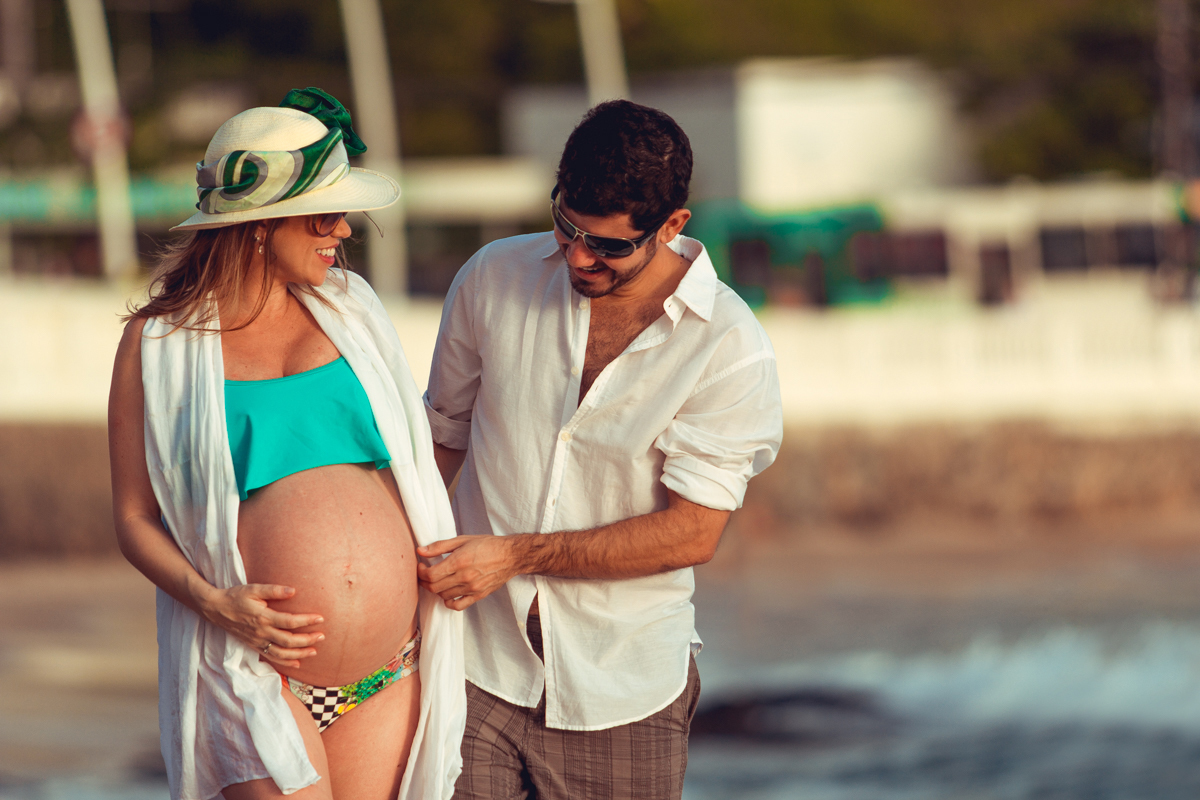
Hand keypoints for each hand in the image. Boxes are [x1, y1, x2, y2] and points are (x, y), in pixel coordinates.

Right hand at [201, 584, 324, 668]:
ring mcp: (257, 641)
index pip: (289, 621)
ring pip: (281, 653)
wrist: (216, 609)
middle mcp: (261, 632)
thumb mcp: (254, 589)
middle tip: (322, 636)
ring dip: (299, 654)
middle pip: (288, 641)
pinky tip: (297, 663)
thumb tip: (293, 591)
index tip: (320, 618)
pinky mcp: (253, 646)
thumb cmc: (236, 596)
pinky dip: (284, 662)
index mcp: (263, 617)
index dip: (306, 621)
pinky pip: (271, 657)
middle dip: (307, 640)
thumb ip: (274, 590)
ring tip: (314, 651)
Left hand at [417, 535, 522, 610]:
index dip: (421, 572)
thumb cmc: (488, 545)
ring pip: (444, 596)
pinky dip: (449, 603)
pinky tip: (448, 595)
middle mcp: (464, 577)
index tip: (421, 566)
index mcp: (459, 561)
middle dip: (425, 582)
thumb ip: (439, 546)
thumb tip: (420, 551)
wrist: (511, 555)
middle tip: (425, 574)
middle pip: (434, 587)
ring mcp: (472, 588)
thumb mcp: (462, 540)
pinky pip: (458, 605)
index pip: (431, 574)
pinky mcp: (478, 595)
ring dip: (436, 590)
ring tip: (438, 580)